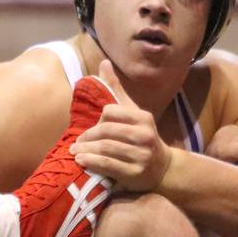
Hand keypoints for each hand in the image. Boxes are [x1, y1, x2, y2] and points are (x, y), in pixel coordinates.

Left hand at [70, 59, 171, 191]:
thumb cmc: (142, 137)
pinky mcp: (135, 173)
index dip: (97, 119)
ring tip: (75, 151)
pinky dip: (91, 162)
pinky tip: (81, 160)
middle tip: (76, 141)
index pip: (110, 112)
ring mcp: (141, 155)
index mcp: (143, 117)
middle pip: (106, 131)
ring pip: (105, 148)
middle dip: (87, 136)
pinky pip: (108, 165)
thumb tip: (104, 63)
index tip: (90, 127)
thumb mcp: (132, 113)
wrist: (163, 169)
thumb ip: (116, 89)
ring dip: (86, 149)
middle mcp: (144, 135)